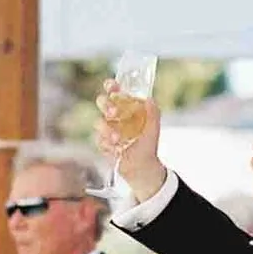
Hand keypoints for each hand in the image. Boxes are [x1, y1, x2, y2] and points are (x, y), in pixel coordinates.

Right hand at [96, 79, 167, 203]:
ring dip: (107, 130)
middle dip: (106, 105)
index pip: (115, 92)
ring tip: (118, 139)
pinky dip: (107, 144)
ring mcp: (107, 129)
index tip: (112, 86)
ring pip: (99, 122)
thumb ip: (153, 113)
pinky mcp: (102, 142)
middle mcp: (114, 116)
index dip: (111, 87)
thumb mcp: (153, 129)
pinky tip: (116, 150)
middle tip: (114, 114)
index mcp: (126, 108)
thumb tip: (149, 99)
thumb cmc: (147, 146)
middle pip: (102, 102)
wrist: (142, 167)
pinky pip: (99, 140)